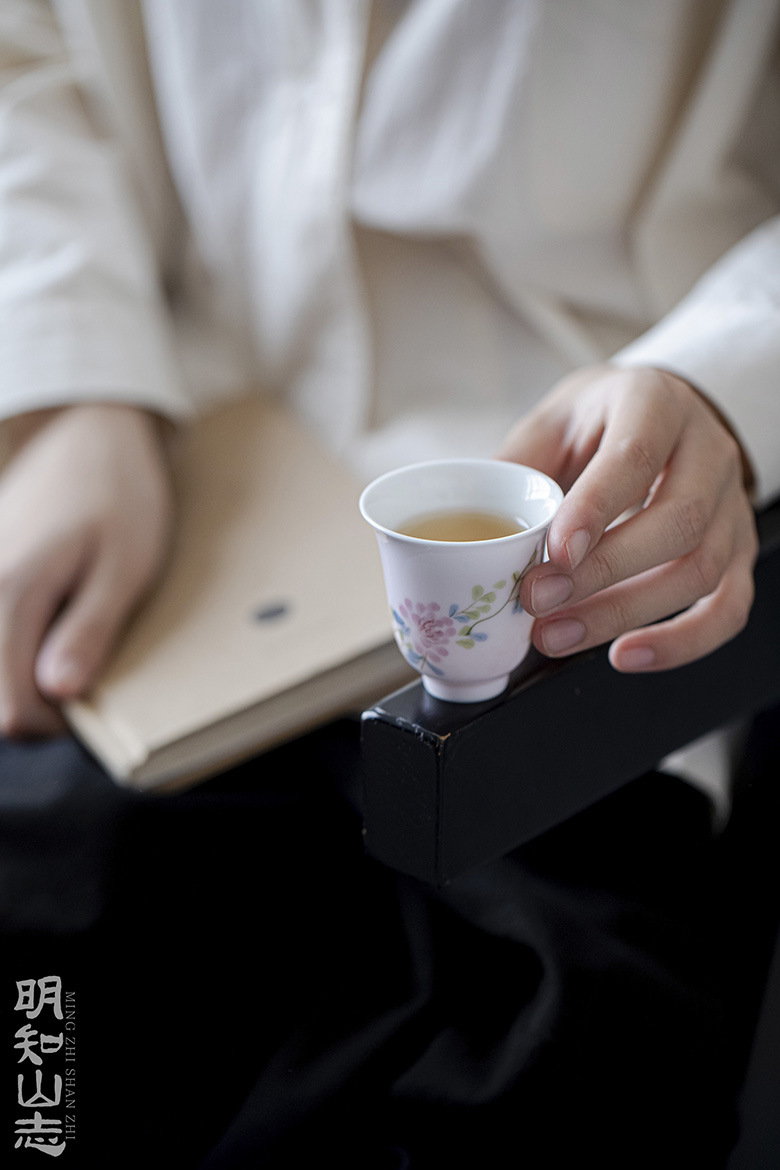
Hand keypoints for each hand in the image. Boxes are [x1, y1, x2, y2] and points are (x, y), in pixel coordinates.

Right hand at [0, 403, 173, 735]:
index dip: (55, 721)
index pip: (8, 710)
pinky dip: (18, 644)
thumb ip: (89, 630)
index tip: (93, 696)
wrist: (90, 434)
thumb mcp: (126, 567)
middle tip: (86, 668)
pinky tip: (52, 620)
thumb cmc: (119, 496)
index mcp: (9, 593)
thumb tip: (57, 692)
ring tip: (68, 641)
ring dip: (25, 671)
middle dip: (37, 700)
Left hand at [497, 365, 757, 670]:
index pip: (635, 457)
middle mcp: (708, 452)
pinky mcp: (738, 552)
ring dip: (624, 613)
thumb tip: (468, 530)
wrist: (659, 414)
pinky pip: (727, 608)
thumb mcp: (553, 423)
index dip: (595, 509)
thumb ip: (517, 467)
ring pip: (700, 570)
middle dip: (602, 572)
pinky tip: (626, 656)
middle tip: (537, 601)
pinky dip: (681, 643)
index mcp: (656, 405)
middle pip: (677, 522)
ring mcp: (731, 506)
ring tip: (556, 636)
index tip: (553, 552)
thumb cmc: (599, 423)